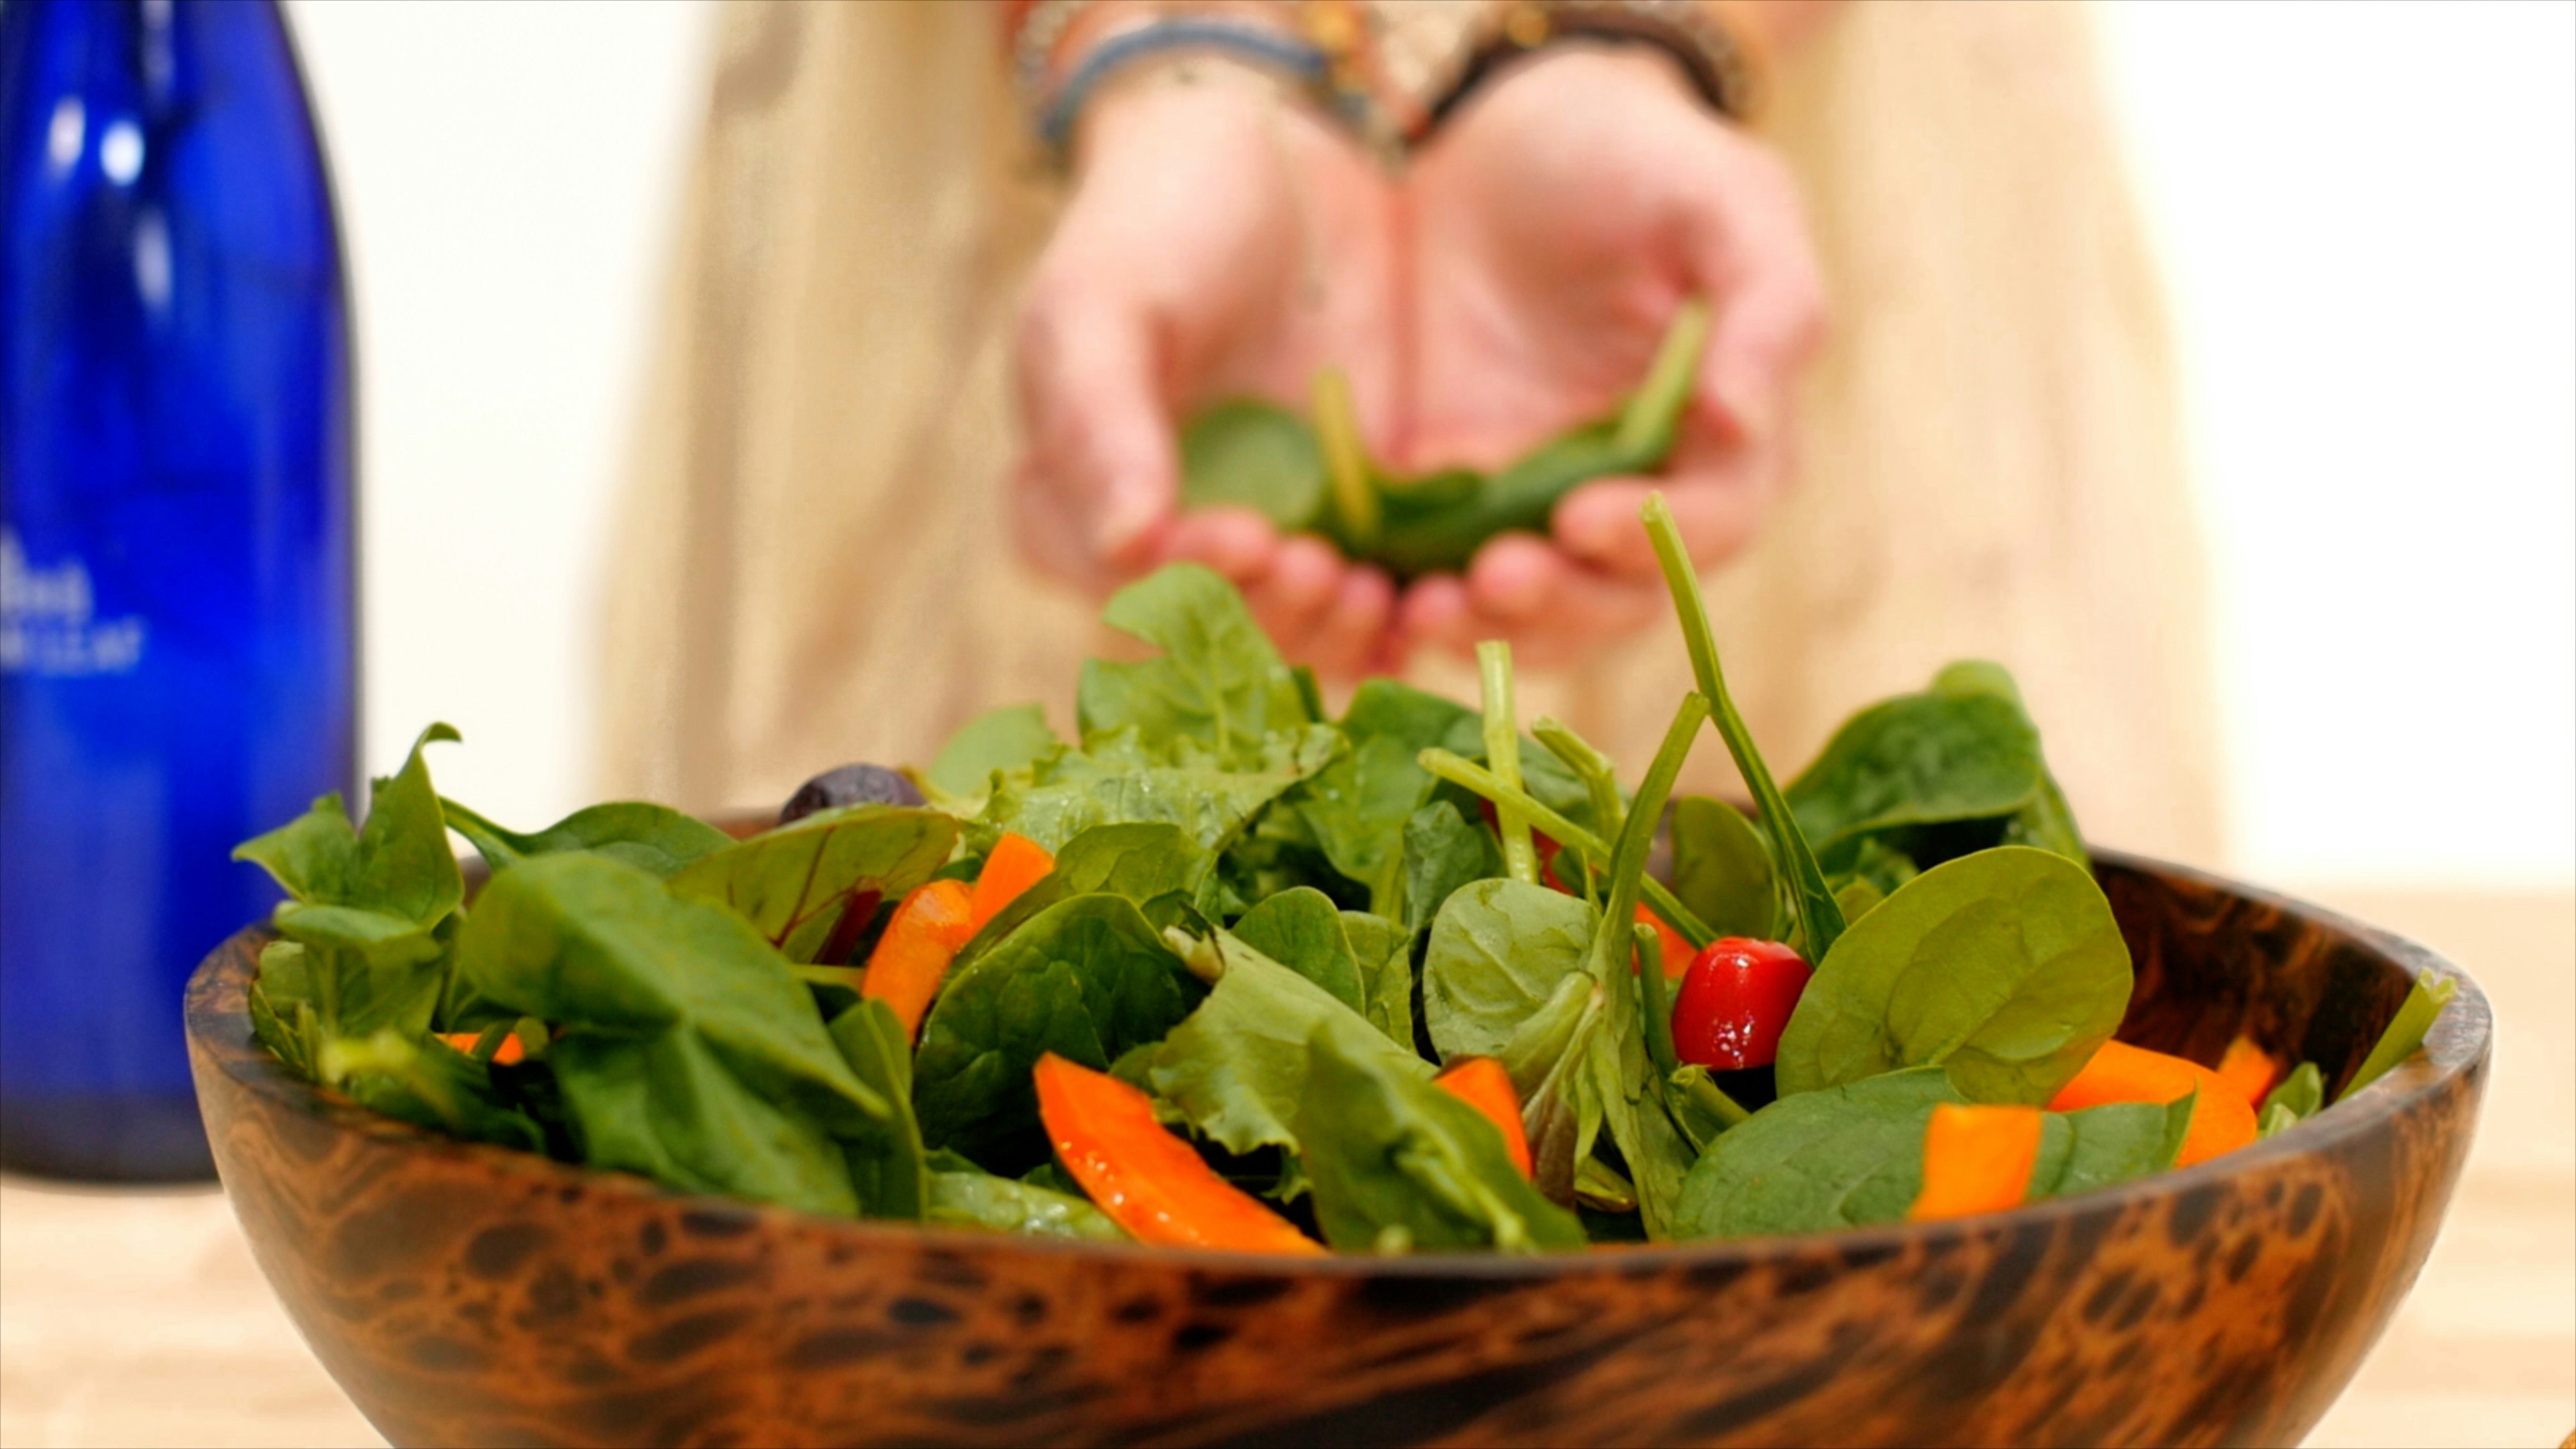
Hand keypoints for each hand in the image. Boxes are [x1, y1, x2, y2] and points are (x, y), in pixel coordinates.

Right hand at [1013, 71, 1403, 676]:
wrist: (1273, 159)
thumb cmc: (1154, 224)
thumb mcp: (1101, 303)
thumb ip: (1099, 422)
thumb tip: (1122, 546)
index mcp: (1072, 511)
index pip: (1118, 587)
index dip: (1181, 585)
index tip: (1241, 538)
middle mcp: (1167, 552)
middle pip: (1210, 637)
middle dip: (1268, 618)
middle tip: (1321, 570)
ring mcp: (1265, 550)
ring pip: (1296, 640)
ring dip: (1335, 631)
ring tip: (1378, 590)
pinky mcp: (1356, 535)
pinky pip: (1375, 611)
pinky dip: (1402, 621)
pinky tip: (1431, 596)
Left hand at [1393, 46, 1825, 666]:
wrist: (1496, 128)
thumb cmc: (1632, 154)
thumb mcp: (1721, 195)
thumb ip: (1766, 303)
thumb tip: (1743, 421)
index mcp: (1722, 440)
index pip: (1709, 524)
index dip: (1654, 537)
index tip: (1583, 521)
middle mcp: (1638, 499)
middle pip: (1619, 599)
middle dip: (1561, 606)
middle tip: (1494, 581)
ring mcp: (1536, 512)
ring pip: (1528, 615)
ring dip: (1484, 630)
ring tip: (1425, 610)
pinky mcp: (1444, 506)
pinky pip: (1432, 584)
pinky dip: (1406, 608)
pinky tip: (1365, 597)